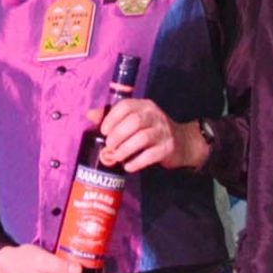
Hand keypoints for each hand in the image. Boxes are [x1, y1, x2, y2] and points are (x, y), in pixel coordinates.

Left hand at [90, 98, 208, 173]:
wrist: (183, 143)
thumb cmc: (151, 131)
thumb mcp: (135, 120)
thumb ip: (112, 117)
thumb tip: (90, 115)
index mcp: (144, 106)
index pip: (125, 106)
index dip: (111, 118)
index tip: (103, 131)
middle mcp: (155, 116)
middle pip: (133, 122)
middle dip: (117, 136)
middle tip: (109, 146)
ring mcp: (162, 132)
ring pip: (142, 138)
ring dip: (124, 150)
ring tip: (117, 157)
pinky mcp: (167, 148)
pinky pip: (149, 155)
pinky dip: (135, 162)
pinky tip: (128, 166)